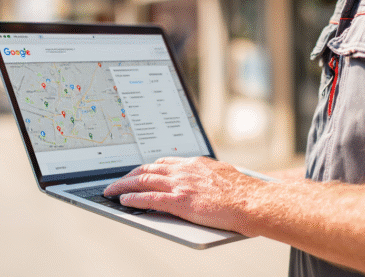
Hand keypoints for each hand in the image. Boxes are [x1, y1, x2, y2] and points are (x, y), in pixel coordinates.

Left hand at [103, 156, 263, 234]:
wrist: (252, 201)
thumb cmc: (245, 194)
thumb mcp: (223, 176)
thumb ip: (208, 177)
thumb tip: (203, 183)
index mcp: (196, 163)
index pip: (163, 163)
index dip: (147, 168)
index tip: (137, 172)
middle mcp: (185, 170)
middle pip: (148, 169)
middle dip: (129, 176)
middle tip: (117, 182)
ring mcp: (181, 184)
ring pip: (143, 181)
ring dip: (123, 186)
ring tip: (112, 191)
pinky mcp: (180, 201)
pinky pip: (148, 198)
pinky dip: (132, 199)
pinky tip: (123, 202)